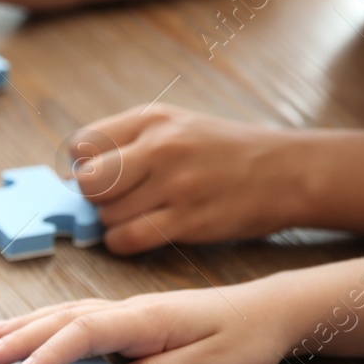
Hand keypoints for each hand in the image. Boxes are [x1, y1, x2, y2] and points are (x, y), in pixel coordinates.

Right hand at [0, 280, 293, 363]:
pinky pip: (80, 318)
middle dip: (23, 338)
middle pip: (65, 319)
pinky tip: (35, 329)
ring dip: (29, 326)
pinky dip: (49, 323)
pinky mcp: (133, 320)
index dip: (51, 355)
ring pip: (68, 314)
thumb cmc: (244, 341)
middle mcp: (130, 310)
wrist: (269, 313)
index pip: (86, 334)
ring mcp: (129, 312)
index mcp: (146, 320)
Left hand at [68, 104, 304, 253]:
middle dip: (95, 199)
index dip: (83, 167)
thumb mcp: (178, 125)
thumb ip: (129, 142)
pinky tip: (140, 235)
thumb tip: (76, 173)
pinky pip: (126, 240)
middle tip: (117, 201)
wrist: (288, 172)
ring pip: (106, 216)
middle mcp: (160, 148)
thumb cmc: (227, 151)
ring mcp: (174, 185)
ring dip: (113, 224)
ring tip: (140, 215)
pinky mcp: (186, 221)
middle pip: (88, 184)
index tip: (101, 176)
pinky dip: (123, 243)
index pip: (82, 145)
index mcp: (153, 119)